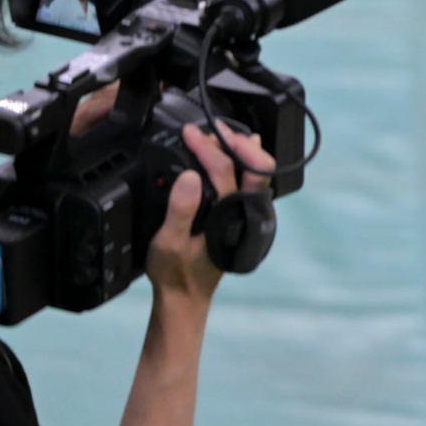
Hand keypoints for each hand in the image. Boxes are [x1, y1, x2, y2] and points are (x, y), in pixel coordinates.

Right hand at [147, 123, 274, 313]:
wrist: (185, 296)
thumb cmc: (176, 271)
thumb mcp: (169, 243)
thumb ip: (181, 210)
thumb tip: (191, 174)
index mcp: (230, 213)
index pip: (225, 170)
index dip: (208, 147)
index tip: (190, 133)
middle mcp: (245, 210)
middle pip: (255, 166)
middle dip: (235, 142)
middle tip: (212, 128)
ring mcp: (246, 212)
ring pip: (256, 173)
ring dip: (243, 150)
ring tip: (225, 133)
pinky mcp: (240, 214)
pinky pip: (249, 182)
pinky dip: (244, 163)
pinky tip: (236, 153)